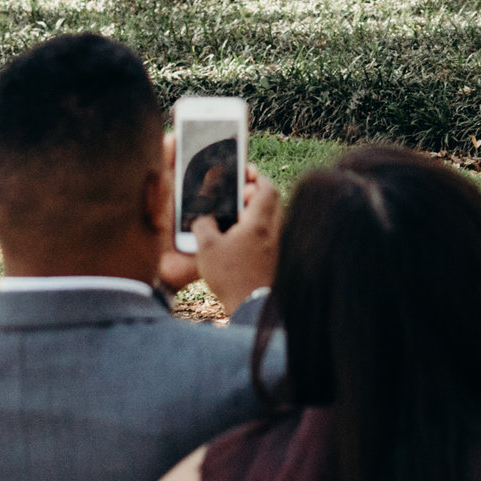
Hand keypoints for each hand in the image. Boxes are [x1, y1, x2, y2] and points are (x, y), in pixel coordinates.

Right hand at [190, 168, 282, 314]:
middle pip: (272, 200)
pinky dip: (259, 229)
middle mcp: (273, 230)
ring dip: (257, 212)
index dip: (256, 177)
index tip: (245, 173)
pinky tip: (240, 240)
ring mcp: (277, 244)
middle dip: (256, 193)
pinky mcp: (276, 258)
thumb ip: (202, 226)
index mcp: (259, 222)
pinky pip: (270, 234)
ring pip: (272, 217)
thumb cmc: (231, 277)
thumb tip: (203, 217)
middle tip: (238, 195)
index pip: (267, 188)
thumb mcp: (207, 249)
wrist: (251, 307)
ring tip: (236, 218)